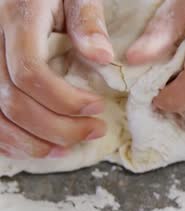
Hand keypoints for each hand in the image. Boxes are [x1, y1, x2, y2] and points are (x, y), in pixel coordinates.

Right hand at [0, 0, 113, 158]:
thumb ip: (88, 21)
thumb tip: (103, 57)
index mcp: (16, 20)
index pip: (29, 73)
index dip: (65, 99)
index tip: (98, 106)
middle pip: (13, 101)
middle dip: (58, 126)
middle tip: (96, 130)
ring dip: (34, 143)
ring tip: (70, 147)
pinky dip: (11, 142)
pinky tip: (41, 147)